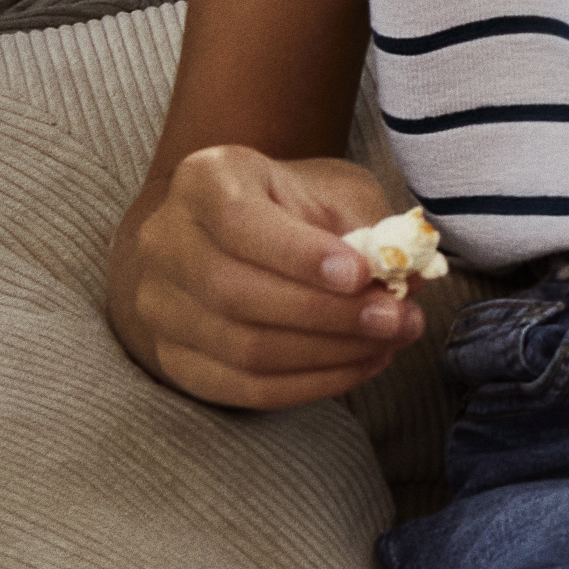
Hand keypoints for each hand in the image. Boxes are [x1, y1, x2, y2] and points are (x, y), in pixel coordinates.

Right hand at [112, 141, 428, 409]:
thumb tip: (410, 277)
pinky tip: (359, 366)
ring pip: (242, 348)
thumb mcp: (330, 192)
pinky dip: (309, 384)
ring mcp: (157, 306)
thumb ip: (367, 228)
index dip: (300, 255)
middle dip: (329, 315)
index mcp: (202, 181)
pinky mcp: (172, 358)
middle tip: (398, 320)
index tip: (361, 275)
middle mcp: (164, 242)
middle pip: (237, 293)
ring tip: (389, 343)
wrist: (224, 235)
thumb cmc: (289, 207)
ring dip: (328, 355)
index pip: (239, 221)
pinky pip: (242, 387)